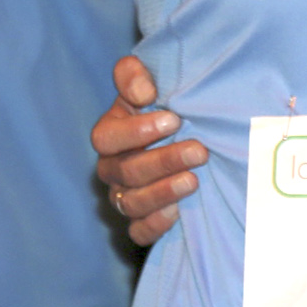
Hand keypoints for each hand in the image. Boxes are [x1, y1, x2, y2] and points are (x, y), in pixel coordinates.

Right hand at [93, 54, 207, 244]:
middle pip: (125, 171)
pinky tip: (178, 213)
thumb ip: (135, 74)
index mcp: (111, 134)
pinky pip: (139, 231)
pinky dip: (155, 225)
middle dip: (164, 161)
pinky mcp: (142, 221)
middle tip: (199, 151)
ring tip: (194, 181)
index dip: (136, 131)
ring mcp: (124, 196)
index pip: (107, 137)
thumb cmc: (167, 106)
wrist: (190, 135)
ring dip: (163, 193)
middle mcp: (112, 168)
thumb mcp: (151, 82)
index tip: (173, 120)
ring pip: (131, 203)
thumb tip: (142, 91)